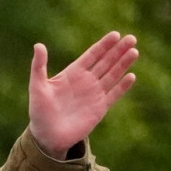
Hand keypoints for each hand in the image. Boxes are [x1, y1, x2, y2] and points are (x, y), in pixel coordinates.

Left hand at [27, 32, 138, 157]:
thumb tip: (38, 45)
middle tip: (132, 38)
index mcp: (72, 74)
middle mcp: (86, 82)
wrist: (47, 136)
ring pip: (113, 75)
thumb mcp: (37, 87)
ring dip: (123, 64)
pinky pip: (114, 94)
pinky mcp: (100, 108)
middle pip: (106, 62)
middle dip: (118, 50)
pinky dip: (122, 86)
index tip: (115, 34)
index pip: (91, 56)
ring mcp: (94, 94)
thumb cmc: (39, 111)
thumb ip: (39, 66)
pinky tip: (131, 76)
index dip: (103, 45)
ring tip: (134, 51)